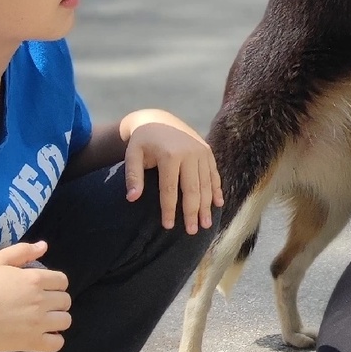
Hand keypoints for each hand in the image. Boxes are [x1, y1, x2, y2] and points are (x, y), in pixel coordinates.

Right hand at [0, 242, 71, 351]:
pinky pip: (57, 343)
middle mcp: (41, 301)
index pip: (62, 281)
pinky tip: (43, 335)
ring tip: (43, 320)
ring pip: (66, 321)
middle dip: (56, 300)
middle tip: (41, 303)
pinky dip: (54, 340)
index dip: (55, 283)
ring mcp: (38, 323)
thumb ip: (22, 251)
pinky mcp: (30, 342)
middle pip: (65, 301)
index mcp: (35, 279)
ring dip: (57, 319)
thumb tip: (44, 246)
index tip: (44, 288)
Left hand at [121, 109, 222, 233]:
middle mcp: (189, 153)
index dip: (169, 209)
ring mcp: (201, 151)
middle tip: (192, 232)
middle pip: (192, 189)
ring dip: (207, 206)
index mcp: (170, 155)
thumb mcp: (132, 154)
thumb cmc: (142, 141)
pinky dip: (217, 189)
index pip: (170, 189)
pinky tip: (218, 204)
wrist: (158, 118)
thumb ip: (132, 176)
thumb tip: (132, 199)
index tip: (168, 227)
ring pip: (206, 184)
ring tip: (205, 225)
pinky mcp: (208, 151)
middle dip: (192, 212)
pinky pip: (214, 174)